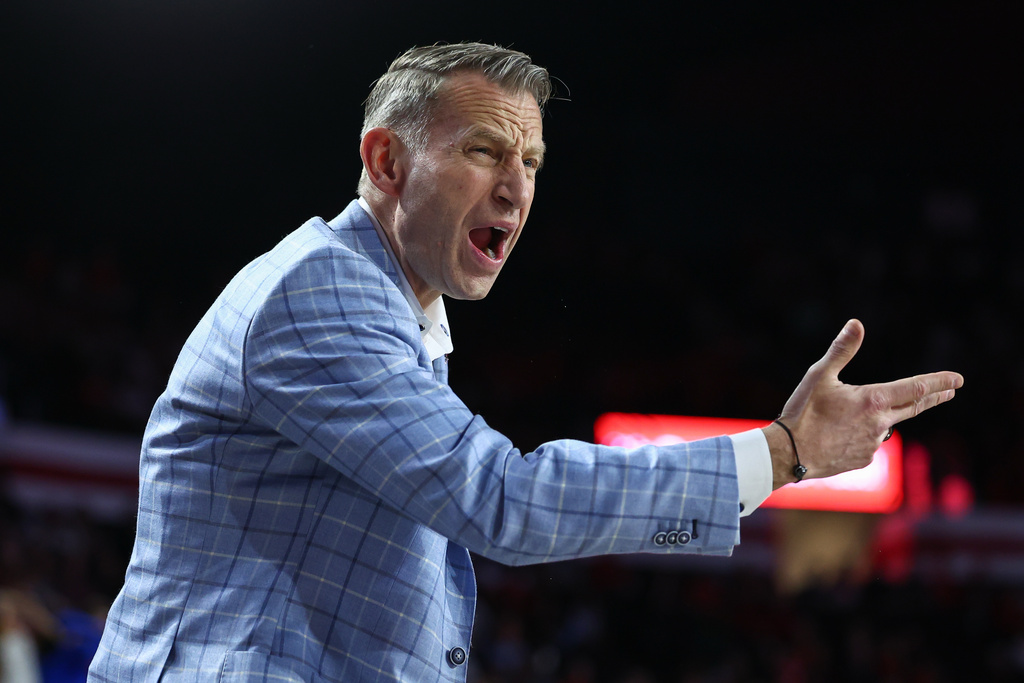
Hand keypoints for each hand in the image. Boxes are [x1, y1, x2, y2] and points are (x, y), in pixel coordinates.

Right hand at [764, 319, 962, 487]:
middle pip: (914, 407)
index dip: (939, 382)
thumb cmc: (803, 412)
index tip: (958, 379)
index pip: (915, 388)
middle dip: (933, 397)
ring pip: (886, 425)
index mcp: (873, 400)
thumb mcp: (819, 375)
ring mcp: (873, 444)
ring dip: (885, 416)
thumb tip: (856, 323)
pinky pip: (870, 443)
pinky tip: (843, 434)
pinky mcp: (863, 460)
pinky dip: (864, 434)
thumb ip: (842, 350)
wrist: (789, 454)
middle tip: (950, 392)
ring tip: (863, 413)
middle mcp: (880, 423)